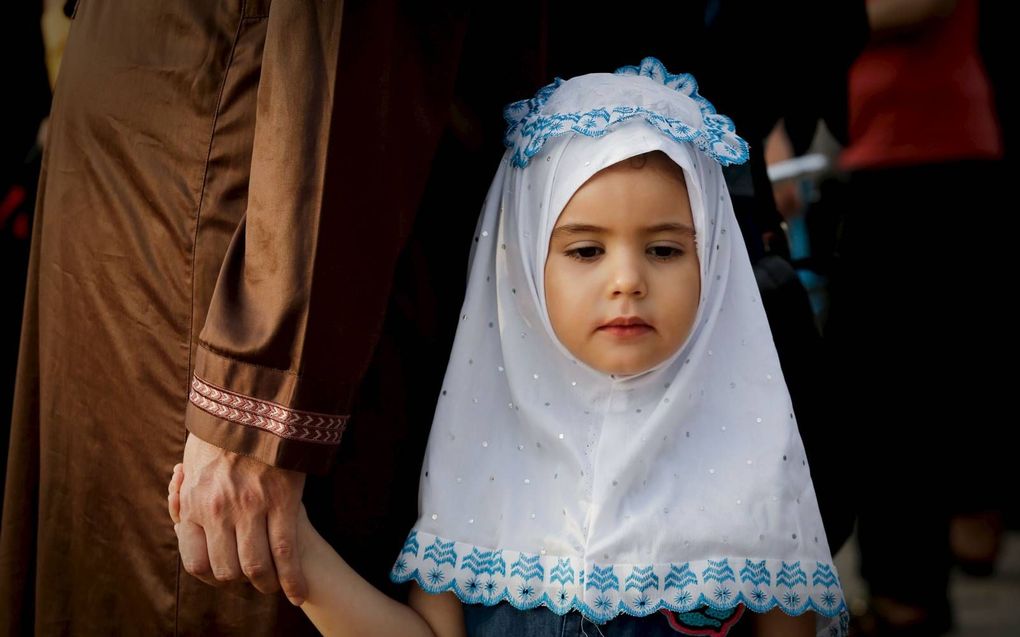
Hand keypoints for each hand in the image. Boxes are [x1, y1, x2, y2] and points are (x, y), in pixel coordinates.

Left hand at [175, 434, 307, 604]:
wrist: (255, 401)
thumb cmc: (224, 430)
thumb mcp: (194, 460)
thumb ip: (188, 489)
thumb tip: (185, 506)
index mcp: (194, 502)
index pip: (197, 562)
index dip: (214, 576)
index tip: (228, 575)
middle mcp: (218, 510)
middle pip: (229, 569)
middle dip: (244, 581)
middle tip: (257, 579)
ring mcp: (251, 507)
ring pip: (257, 566)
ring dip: (268, 584)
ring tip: (276, 587)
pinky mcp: (282, 500)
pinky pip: (287, 551)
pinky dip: (293, 579)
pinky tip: (299, 592)